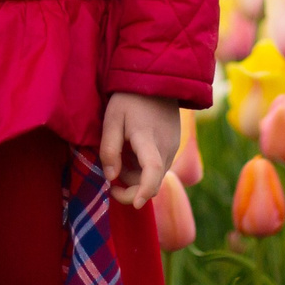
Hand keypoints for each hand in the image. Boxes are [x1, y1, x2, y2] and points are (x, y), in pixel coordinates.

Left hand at [98, 91, 181, 207]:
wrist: (157, 79)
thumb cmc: (129, 98)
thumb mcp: (112, 118)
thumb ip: (109, 148)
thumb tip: (111, 177)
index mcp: (148, 139)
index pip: (152, 171)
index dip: (144, 190)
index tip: (136, 204)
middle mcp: (166, 147)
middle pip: (153, 182)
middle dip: (132, 189)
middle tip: (111, 181)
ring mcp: (173, 147)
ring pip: (155, 176)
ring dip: (137, 176)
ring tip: (121, 156)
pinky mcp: (174, 145)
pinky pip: (159, 166)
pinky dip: (144, 168)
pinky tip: (133, 151)